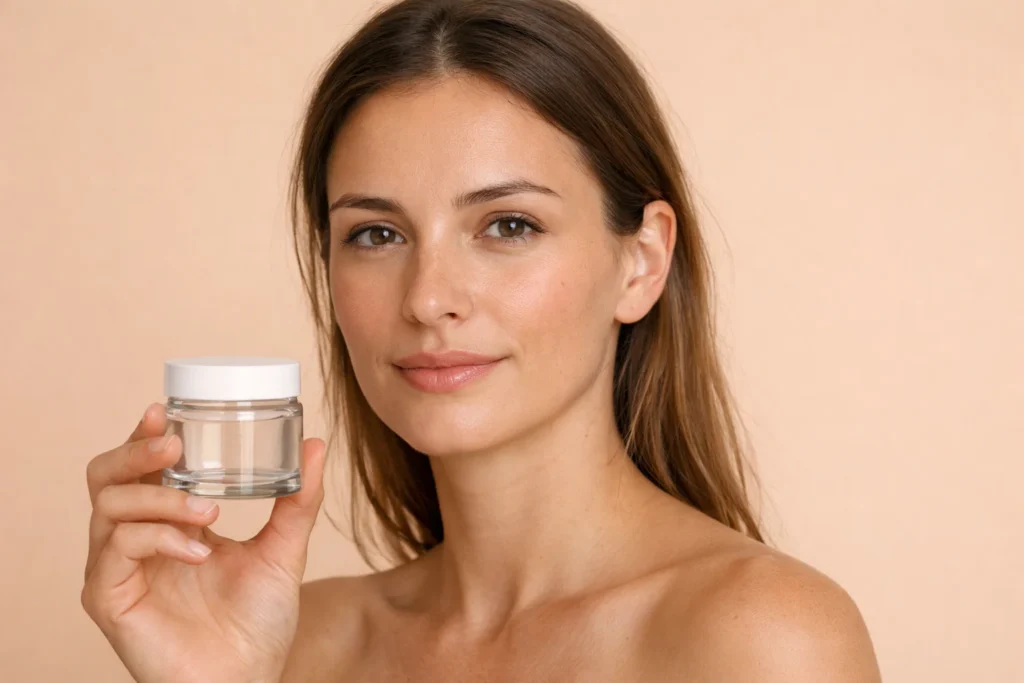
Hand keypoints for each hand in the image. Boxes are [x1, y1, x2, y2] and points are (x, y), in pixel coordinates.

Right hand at [81, 403, 326, 682]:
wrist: (249, 678)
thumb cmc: (258, 621)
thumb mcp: (284, 548)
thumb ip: (298, 499)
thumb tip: (315, 442)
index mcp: (168, 521)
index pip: (141, 466)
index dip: (145, 435)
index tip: (166, 410)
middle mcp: (135, 539)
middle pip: (106, 476)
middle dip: (136, 451)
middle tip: (174, 444)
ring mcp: (117, 569)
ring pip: (110, 505)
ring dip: (161, 499)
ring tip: (210, 511)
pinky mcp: (108, 598)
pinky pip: (117, 549)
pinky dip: (160, 538)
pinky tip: (199, 551)